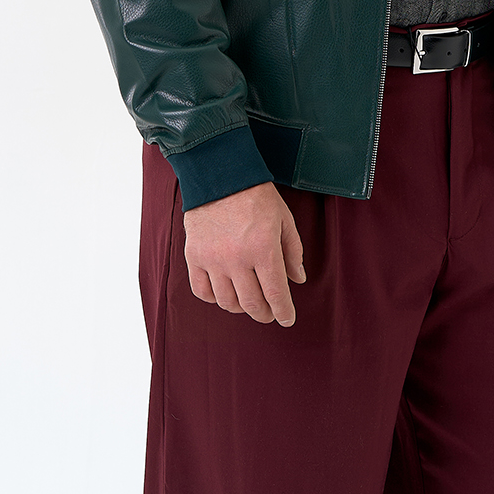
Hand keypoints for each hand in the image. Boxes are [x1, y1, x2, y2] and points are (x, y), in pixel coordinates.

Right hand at [183, 181, 306, 325]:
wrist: (220, 174)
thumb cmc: (256, 195)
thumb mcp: (284, 219)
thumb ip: (293, 251)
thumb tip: (298, 279)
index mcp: (264, 248)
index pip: (275, 294)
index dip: (283, 311)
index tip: (287, 319)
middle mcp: (237, 258)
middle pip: (252, 303)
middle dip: (264, 313)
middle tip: (269, 313)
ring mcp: (213, 259)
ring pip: (228, 302)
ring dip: (241, 307)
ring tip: (248, 300)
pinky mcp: (194, 256)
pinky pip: (202, 291)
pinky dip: (215, 298)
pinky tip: (224, 292)